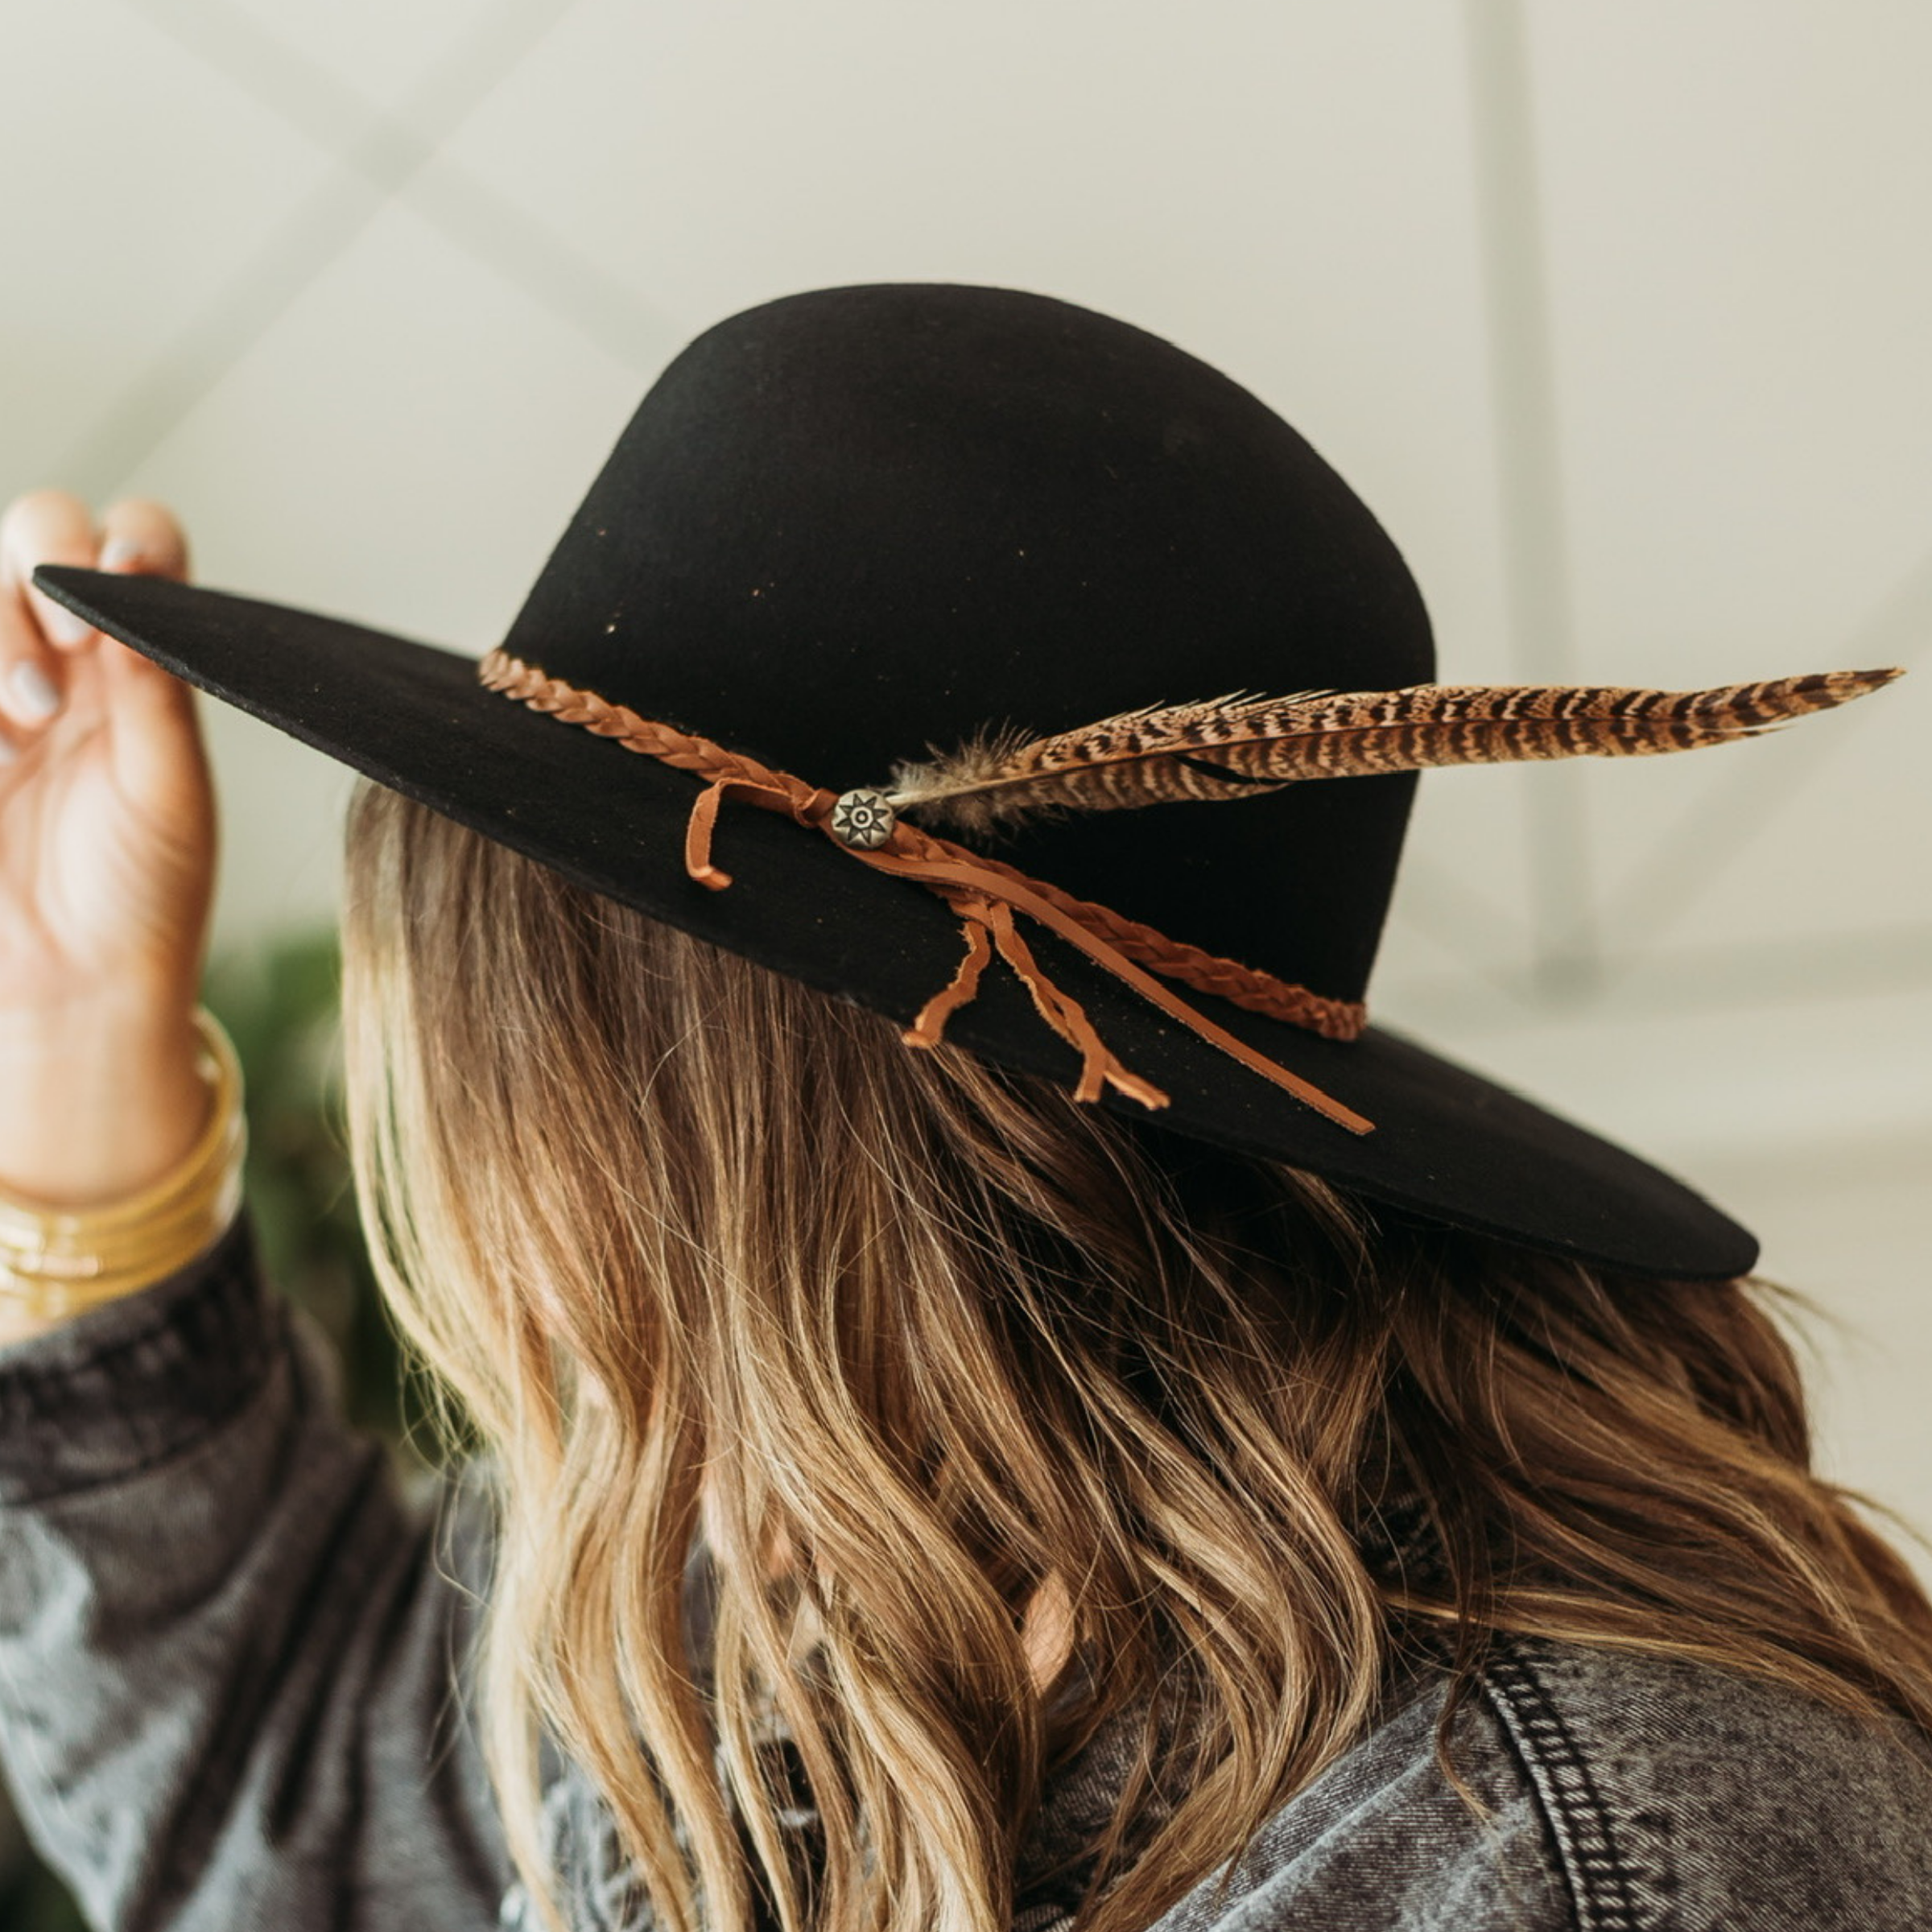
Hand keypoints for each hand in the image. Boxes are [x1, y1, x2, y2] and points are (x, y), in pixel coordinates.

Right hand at [0, 492, 216, 1238]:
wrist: (76, 982)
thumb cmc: (143, 890)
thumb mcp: (171, 793)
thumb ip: (154, 695)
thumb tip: (137, 596)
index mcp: (140, 659)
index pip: (138, 548)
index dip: (131, 539)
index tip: (130, 571)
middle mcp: (64, 653)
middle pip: (35, 534)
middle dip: (44, 569)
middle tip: (74, 641)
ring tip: (26, 718)